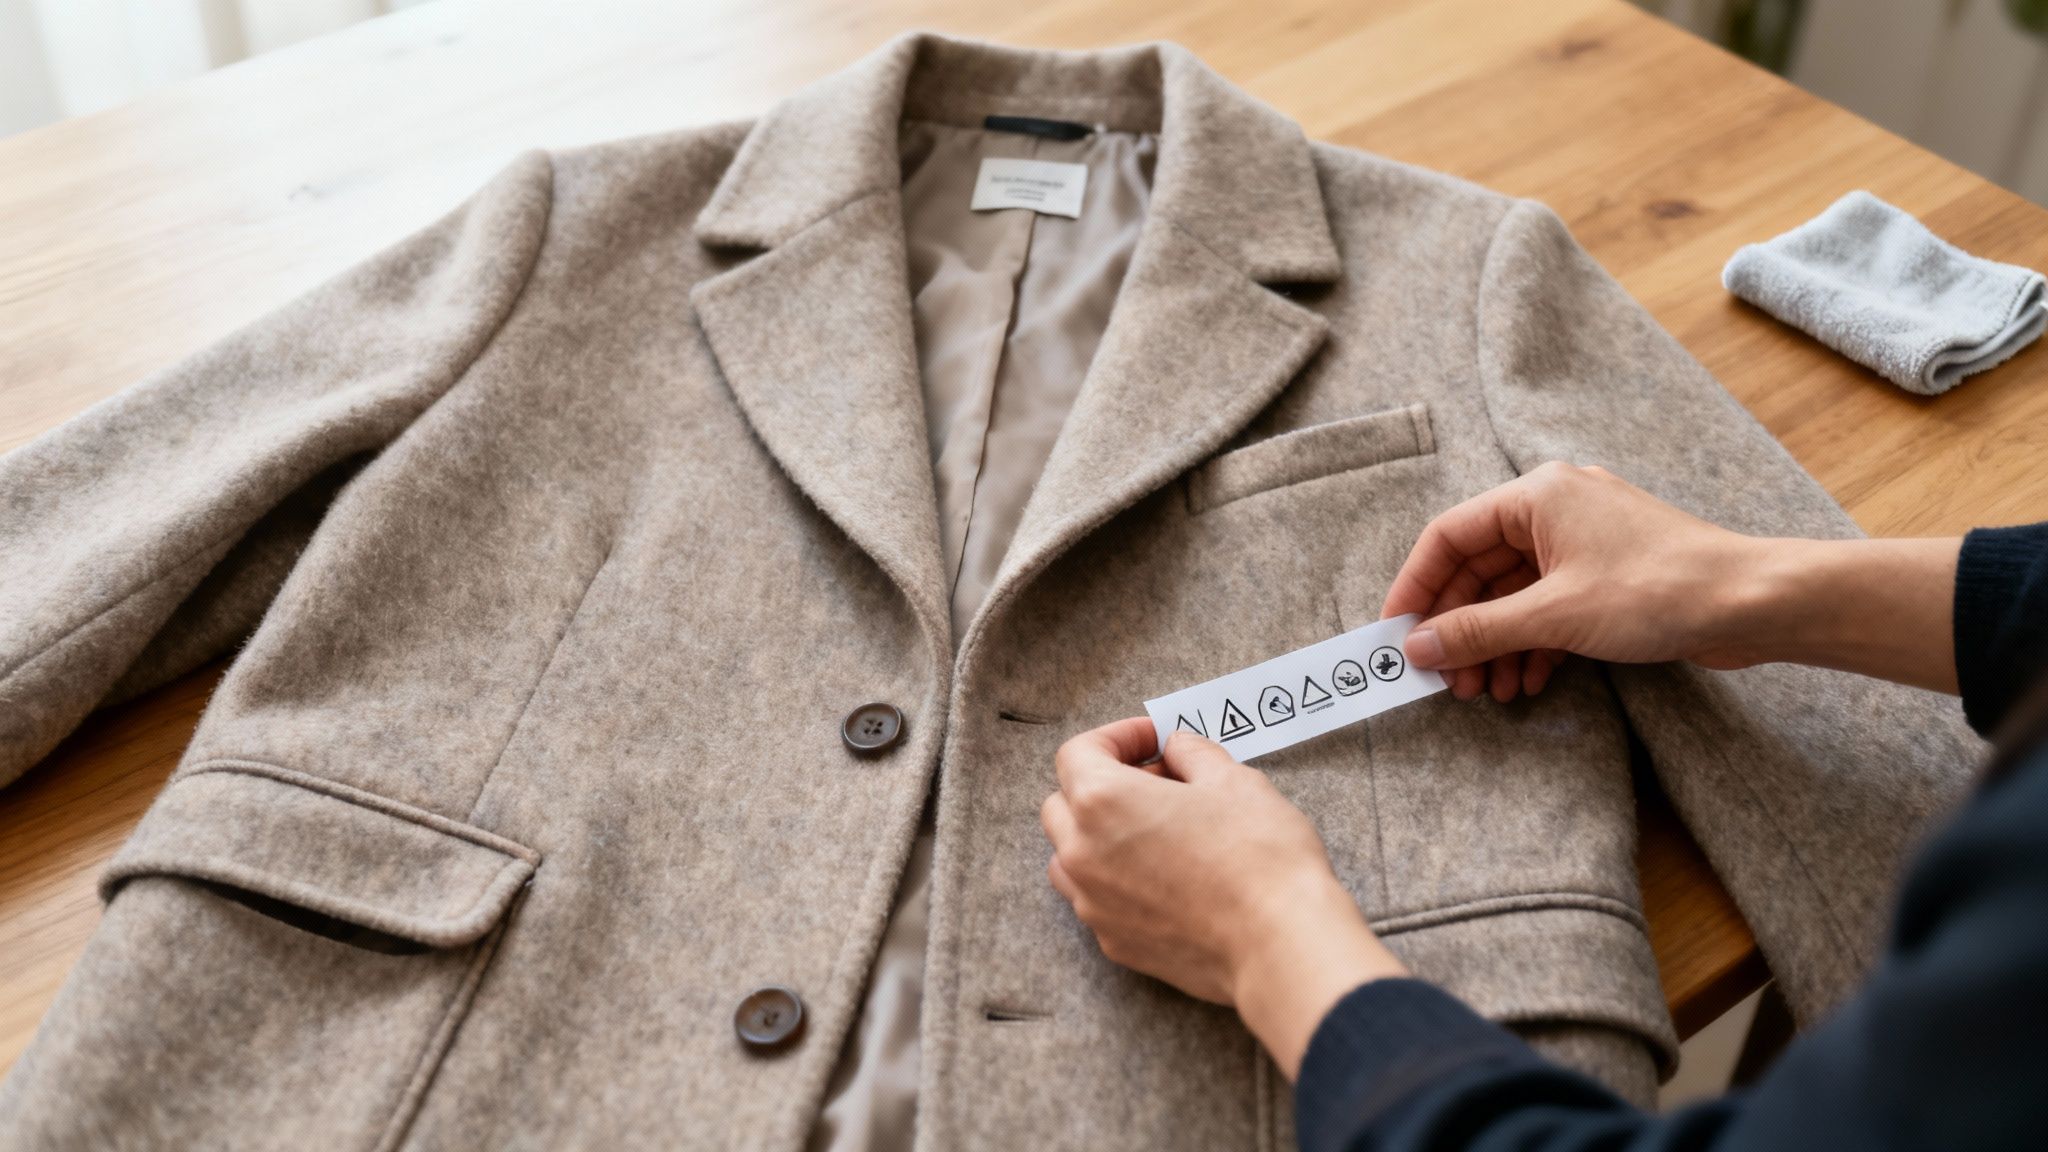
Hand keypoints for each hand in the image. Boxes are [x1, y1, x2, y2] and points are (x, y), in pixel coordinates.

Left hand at [1041, 718, 1407, 1077]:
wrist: (1279, 945)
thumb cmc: (1259, 856)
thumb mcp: (1232, 780)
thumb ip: (1191, 754)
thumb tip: (1176, 750)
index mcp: (1101, 802)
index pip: (1078, 752)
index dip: (1118, 737)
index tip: (1153, 740)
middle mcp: (1082, 854)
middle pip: (1062, 804)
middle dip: (1103, 784)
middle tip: (1159, 782)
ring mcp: (1094, 905)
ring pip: (1069, 856)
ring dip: (1098, 835)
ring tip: (1155, 831)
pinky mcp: (1115, 943)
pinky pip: (1096, 900)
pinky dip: (1116, 879)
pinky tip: (1166, 876)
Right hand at [1381, 462, 1960, 700]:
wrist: (1750, 603)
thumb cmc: (1658, 589)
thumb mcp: (1553, 615)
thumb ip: (1478, 630)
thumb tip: (1419, 646)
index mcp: (1537, 496)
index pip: (1450, 536)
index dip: (1417, 586)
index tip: (1398, 632)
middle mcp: (1555, 509)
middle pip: (1480, 569)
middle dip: (1461, 628)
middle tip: (1447, 677)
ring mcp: (1583, 543)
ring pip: (1514, 594)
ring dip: (1495, 644)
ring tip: (1488, 691)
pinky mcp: (1606, 575)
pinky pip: (1548, 606)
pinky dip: (1532, 643)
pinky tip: (1527, 681)